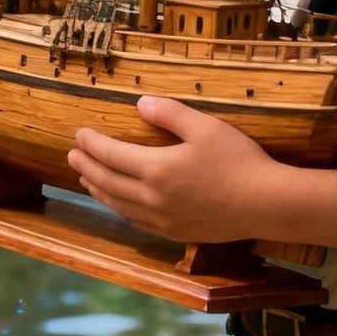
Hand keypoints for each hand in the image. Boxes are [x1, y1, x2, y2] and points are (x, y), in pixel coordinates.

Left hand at [68, 95, 286, 243]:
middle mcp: (151, 198)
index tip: (78, 133)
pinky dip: (121, 210)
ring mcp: (163, 219)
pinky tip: (121, 206)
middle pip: (108, 182)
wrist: (265, 204)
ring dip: (99, 190)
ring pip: (119, 206)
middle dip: (87, 167)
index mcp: (156, 169)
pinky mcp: (176, 233)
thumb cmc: (238, 160)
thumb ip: (169, 114)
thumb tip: (140, 103)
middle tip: (71, 155)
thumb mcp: (205, 126)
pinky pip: (137, 222)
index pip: (111, 155)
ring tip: (87, 180)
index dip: (92, 143)